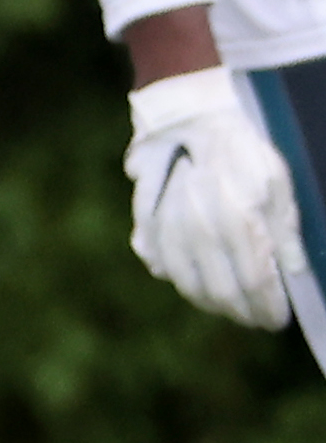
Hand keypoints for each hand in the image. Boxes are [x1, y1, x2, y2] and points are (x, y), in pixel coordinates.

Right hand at [126, 66, 302, 328]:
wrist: (194, 122)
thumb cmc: (246, 152)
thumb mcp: (279, 184)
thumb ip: (286, 230)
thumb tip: (292, 273)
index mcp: (241, 219)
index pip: (257, 282)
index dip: (268, 308)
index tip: (278, 321)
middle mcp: (202, 230)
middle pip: (222, 293)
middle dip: (243, 314)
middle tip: (258, 320)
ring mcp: (171, 230)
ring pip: (190, 287)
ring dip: (214, 305)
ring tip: (232, 307)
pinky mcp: (149, 227)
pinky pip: (163, 268)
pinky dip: (183, 282)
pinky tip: (201, 283)